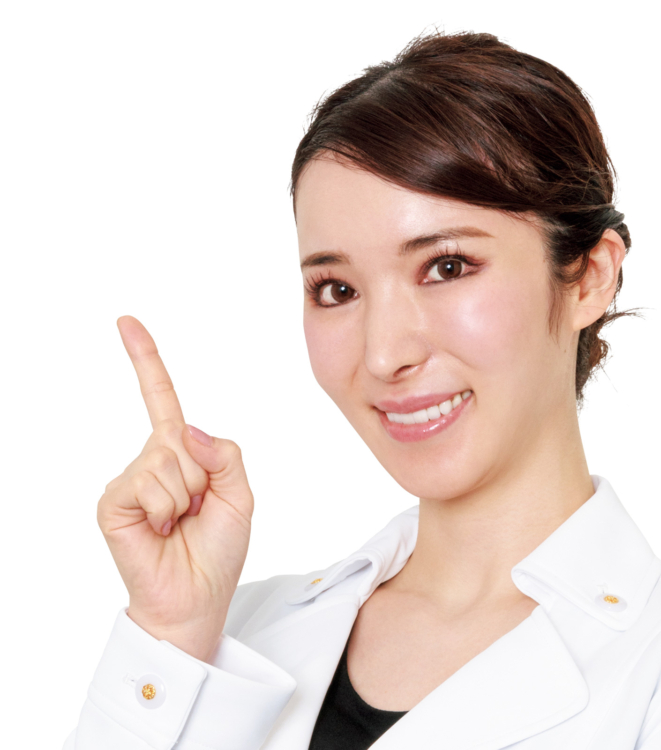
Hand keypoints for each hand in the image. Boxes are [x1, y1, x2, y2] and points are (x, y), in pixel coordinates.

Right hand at [97, 315, 253, 660]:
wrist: (196, 598)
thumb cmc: (218, 549)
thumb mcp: (240, 494)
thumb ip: (225, 454)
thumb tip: (186, 428)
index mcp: (182, 455)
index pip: (163, 400)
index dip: (147, 361)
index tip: (127, 322)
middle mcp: (152, 460)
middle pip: (180, 435)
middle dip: (202, 476)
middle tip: (196, 510)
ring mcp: (130, 480)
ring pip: (166, 458)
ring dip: (185, 495)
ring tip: (179, 522)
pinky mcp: (114, 500)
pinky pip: (149, 481)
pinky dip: (167, 507)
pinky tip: (161, 528)